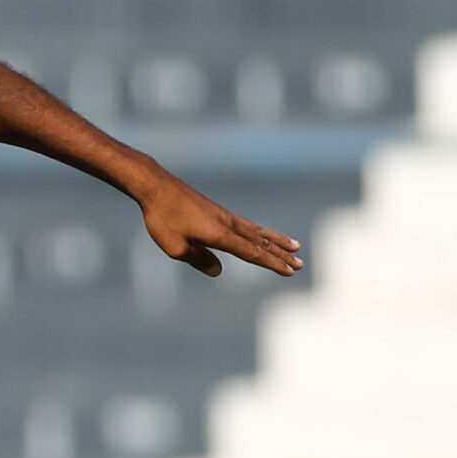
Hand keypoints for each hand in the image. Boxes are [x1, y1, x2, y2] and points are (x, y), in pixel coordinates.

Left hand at [138, 176, 301, 278]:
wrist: (156, 186)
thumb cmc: (163, 218)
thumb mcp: (176, 247)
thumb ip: (199, 260)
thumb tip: (218, 270)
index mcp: (220, 234)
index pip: (252, 252)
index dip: (272, 263)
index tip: (289, 271)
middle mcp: (227, 223)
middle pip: (261, 242)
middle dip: (281, 254)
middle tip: (300, 263)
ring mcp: (224, 215)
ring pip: (256, 231)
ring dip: (276, 240)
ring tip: (294, 245)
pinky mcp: (217, 211)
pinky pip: (245, 224)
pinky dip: (259, 231)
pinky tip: (261, 235)